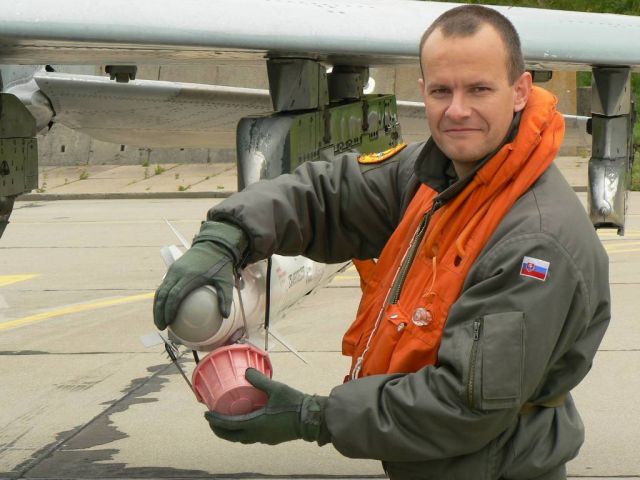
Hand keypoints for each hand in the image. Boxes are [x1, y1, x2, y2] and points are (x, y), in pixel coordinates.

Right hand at [153, 221, 246, 329]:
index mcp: (190, 276)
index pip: (174, 295)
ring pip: (160, 290)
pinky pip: (163, 285)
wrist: (214, 244)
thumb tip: (225, 316)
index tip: (169, 322)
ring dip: (157, 306)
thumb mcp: (225, 281)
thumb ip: (225, 298)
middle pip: (163, 295)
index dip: (169, 310)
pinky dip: (161, 298)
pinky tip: (163, 308)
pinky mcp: (173, 268)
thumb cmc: (220, 264)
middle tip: (161, 326)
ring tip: (160, 321)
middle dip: (159, 312)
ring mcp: (173, 270)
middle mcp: (178, 273)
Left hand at [205, 368, 330, 445]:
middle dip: (219, 430)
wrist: (312, 419)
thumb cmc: (294, 403)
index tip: (206, 414)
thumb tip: (246, 370)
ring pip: (242, 438)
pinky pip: (252, 437)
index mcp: (256, 424)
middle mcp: (258, 435)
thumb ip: (259, 380)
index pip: (229, 425)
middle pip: (232, 436)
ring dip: (231, 432)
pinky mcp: (272, 438)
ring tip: (225, 423)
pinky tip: (246, 423)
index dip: (216, 421)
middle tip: (211, 421)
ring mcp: (265, 438)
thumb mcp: (276, 388)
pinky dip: (243, 432)